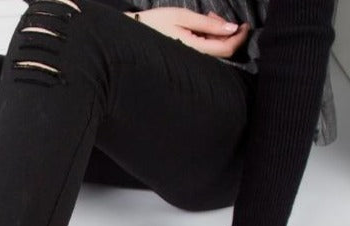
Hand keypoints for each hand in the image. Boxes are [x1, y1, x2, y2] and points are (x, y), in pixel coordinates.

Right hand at [123, 7, 249, 57]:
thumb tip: (232, 29)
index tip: (245, 25)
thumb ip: (208, 24)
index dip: (240, 38)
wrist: (131, 36)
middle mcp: (193, 58)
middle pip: (222, 50)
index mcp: (193, 49)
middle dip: (227, 31)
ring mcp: (189, 59)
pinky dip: (208, 36)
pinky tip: (201, 26)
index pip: (226, 49)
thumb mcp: (182, 17)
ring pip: (214, 49)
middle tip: (214, 16)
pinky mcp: (186, 57)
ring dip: (217, 32)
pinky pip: (204, 49)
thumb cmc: (154, 24)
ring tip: (207, 18)